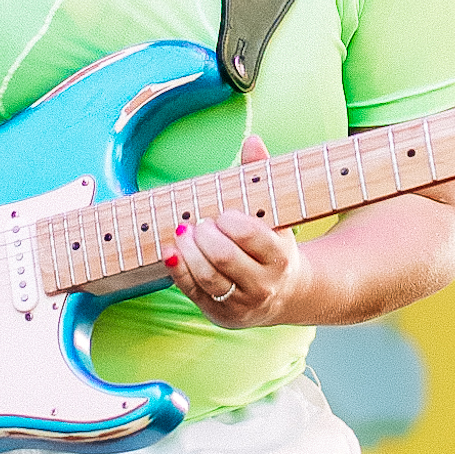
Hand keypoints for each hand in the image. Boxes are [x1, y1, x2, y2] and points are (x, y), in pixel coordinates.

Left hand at [165, 135, 308, 328]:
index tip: (221, 214)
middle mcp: (263, 284)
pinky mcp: (219, 313)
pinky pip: (192, 291)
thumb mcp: (274, 214)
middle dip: (204, 235)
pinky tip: (170, 252)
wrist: (285, 294)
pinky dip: (177, 270)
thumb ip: (260, 176)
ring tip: (183, 234)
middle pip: (223, 257)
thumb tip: (252, 140)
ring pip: (206, 276)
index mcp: (280, 257)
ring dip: (187, 251)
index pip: (250, 235)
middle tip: (199, 224)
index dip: (228, 221)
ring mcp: (241, 302)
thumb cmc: (272, 244)